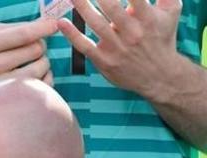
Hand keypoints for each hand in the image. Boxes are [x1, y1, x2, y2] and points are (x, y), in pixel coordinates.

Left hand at [58, 0, 184, 98]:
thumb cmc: (162, 37)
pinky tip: (61, 22)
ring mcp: (117, 47)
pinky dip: (72, 34)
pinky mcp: (104, 60)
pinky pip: (84, 46)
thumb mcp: (171, 12)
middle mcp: (132, 32)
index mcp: (148, 17)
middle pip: (111, 7)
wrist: (159, 75)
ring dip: (82, 7)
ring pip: (96, 23)